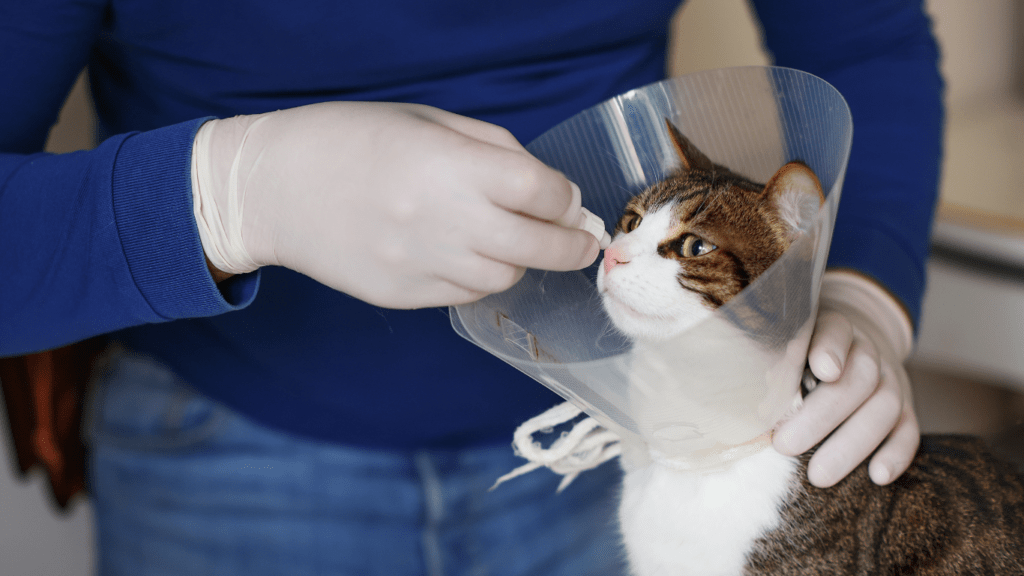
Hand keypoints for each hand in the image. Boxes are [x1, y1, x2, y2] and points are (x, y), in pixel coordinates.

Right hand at [191, 102, 599, 307]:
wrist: (274, 188)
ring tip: (509, 240)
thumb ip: (493, 149)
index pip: (543, 191)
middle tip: (583, 244)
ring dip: (521, 260)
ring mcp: (423, 265)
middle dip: (573, 247)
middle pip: (540, 247)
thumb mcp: (426, 120)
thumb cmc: (351, 139)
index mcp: (452, 166)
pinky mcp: (404, 296)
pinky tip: (467, 255)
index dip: (566, 198)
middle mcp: (444, 221)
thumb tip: (551, 189)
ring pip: (506, 277)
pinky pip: (467, 295)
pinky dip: (481, 277)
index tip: (569, 201)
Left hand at [773, 270, 918, 486]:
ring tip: (818, 474)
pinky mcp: (907, 407)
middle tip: (785, 445)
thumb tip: (763, 388)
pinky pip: (910, 430)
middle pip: (859, 379)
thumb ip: (777, 359)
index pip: (835, 332)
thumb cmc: (804, 351)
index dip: (830, 349)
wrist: (855, 344)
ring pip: (886, 407)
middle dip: (821, 416)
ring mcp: (892, 379)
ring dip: (852, 444)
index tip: (822, 370)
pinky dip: (897, 454)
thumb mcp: (788, 342)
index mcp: (835, 328)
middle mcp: (868, 352)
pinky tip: (877, 476)